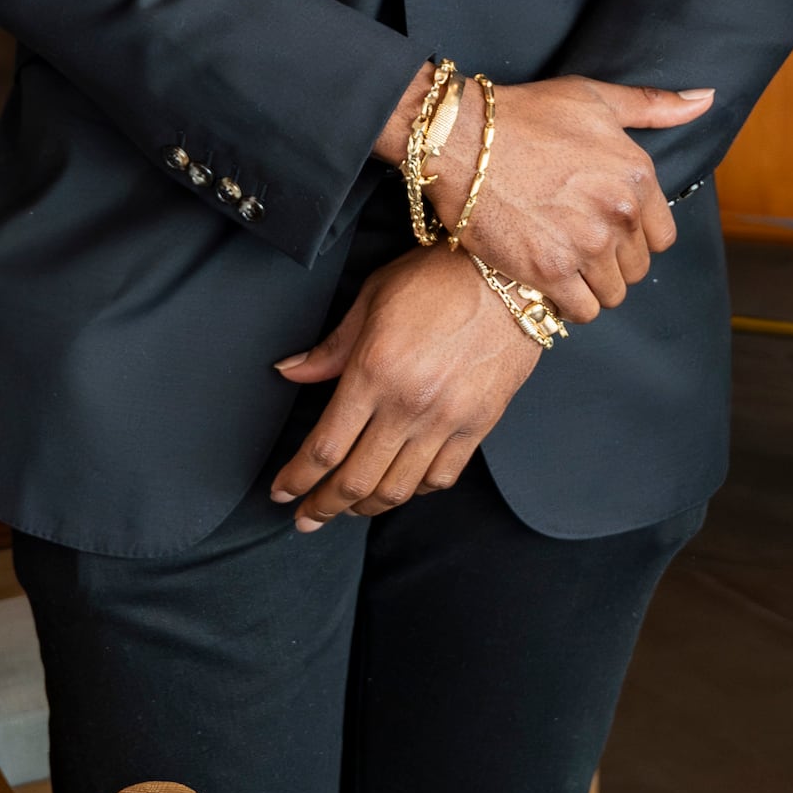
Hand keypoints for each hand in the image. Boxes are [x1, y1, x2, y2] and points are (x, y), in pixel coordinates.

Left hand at [267, 248, 546, 527]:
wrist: (511, 274)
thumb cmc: (439, 277)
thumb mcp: (373, 298)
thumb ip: (331, 347)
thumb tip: (290, 373)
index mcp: (374, 371)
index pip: (324, 447)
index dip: (296, 479)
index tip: (281, 491)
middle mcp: (408, 404)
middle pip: (356, 480)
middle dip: (323, 507)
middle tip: (306, 518)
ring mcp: (447, 418)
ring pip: (398, 489)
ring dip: (365, 508)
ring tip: (348, 509)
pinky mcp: (480, 424)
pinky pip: (441, 477)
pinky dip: (415, 491)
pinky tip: (401, 487)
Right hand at [376, 70, 706, 321]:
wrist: (460, 140)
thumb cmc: (525, 116)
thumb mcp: (594, 98)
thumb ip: (653, 106)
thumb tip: (704, 100)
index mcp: (637, 175)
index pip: (662, 236)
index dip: (634, 236)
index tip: (605, 228)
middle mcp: (619, 213)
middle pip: (636, 268)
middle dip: (612, 261)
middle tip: (578, 245)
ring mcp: (585, 245)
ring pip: (612, 294)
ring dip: (591, 285)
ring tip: (563, 264)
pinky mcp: (549, 271)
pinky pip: (581, 311)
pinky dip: (569, 304)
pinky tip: (549, 282)